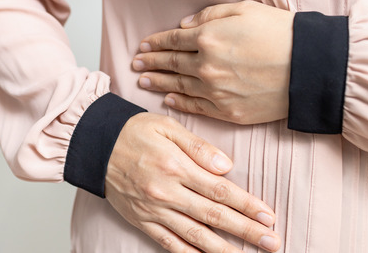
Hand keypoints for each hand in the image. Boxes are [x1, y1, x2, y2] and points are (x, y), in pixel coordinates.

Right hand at [105, 112, 281, 252]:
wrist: (95, 145)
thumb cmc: (133, 131)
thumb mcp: (167, 126)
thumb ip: (198, 147)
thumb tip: (226, 166)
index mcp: (176, 166)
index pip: (220, 190)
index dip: (247, 205)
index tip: (269, 216)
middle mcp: (166, 192)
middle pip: (214, 216)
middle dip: (246, 231)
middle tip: (272, 243)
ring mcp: (154, 210)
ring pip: (195, 235)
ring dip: (224, 249)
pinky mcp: (142, 221)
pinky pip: (169, 244)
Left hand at [132, 1, 293, 124]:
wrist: (311, 66)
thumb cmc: (281, 32)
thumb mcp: (244, 9)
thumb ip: (209, 16)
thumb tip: (184, 25)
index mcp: (208, 38)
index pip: (172, 40)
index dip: (155, 43)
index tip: (143, 46)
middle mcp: (206, 66)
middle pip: (170, 64)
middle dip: (150, 63)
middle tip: (135, 64)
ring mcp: (216, 91)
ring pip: (178, 87)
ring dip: (158, 84)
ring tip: (142, 81)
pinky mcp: (229, 111)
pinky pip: (196, 107)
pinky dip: (179, 103)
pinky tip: (168, 100)